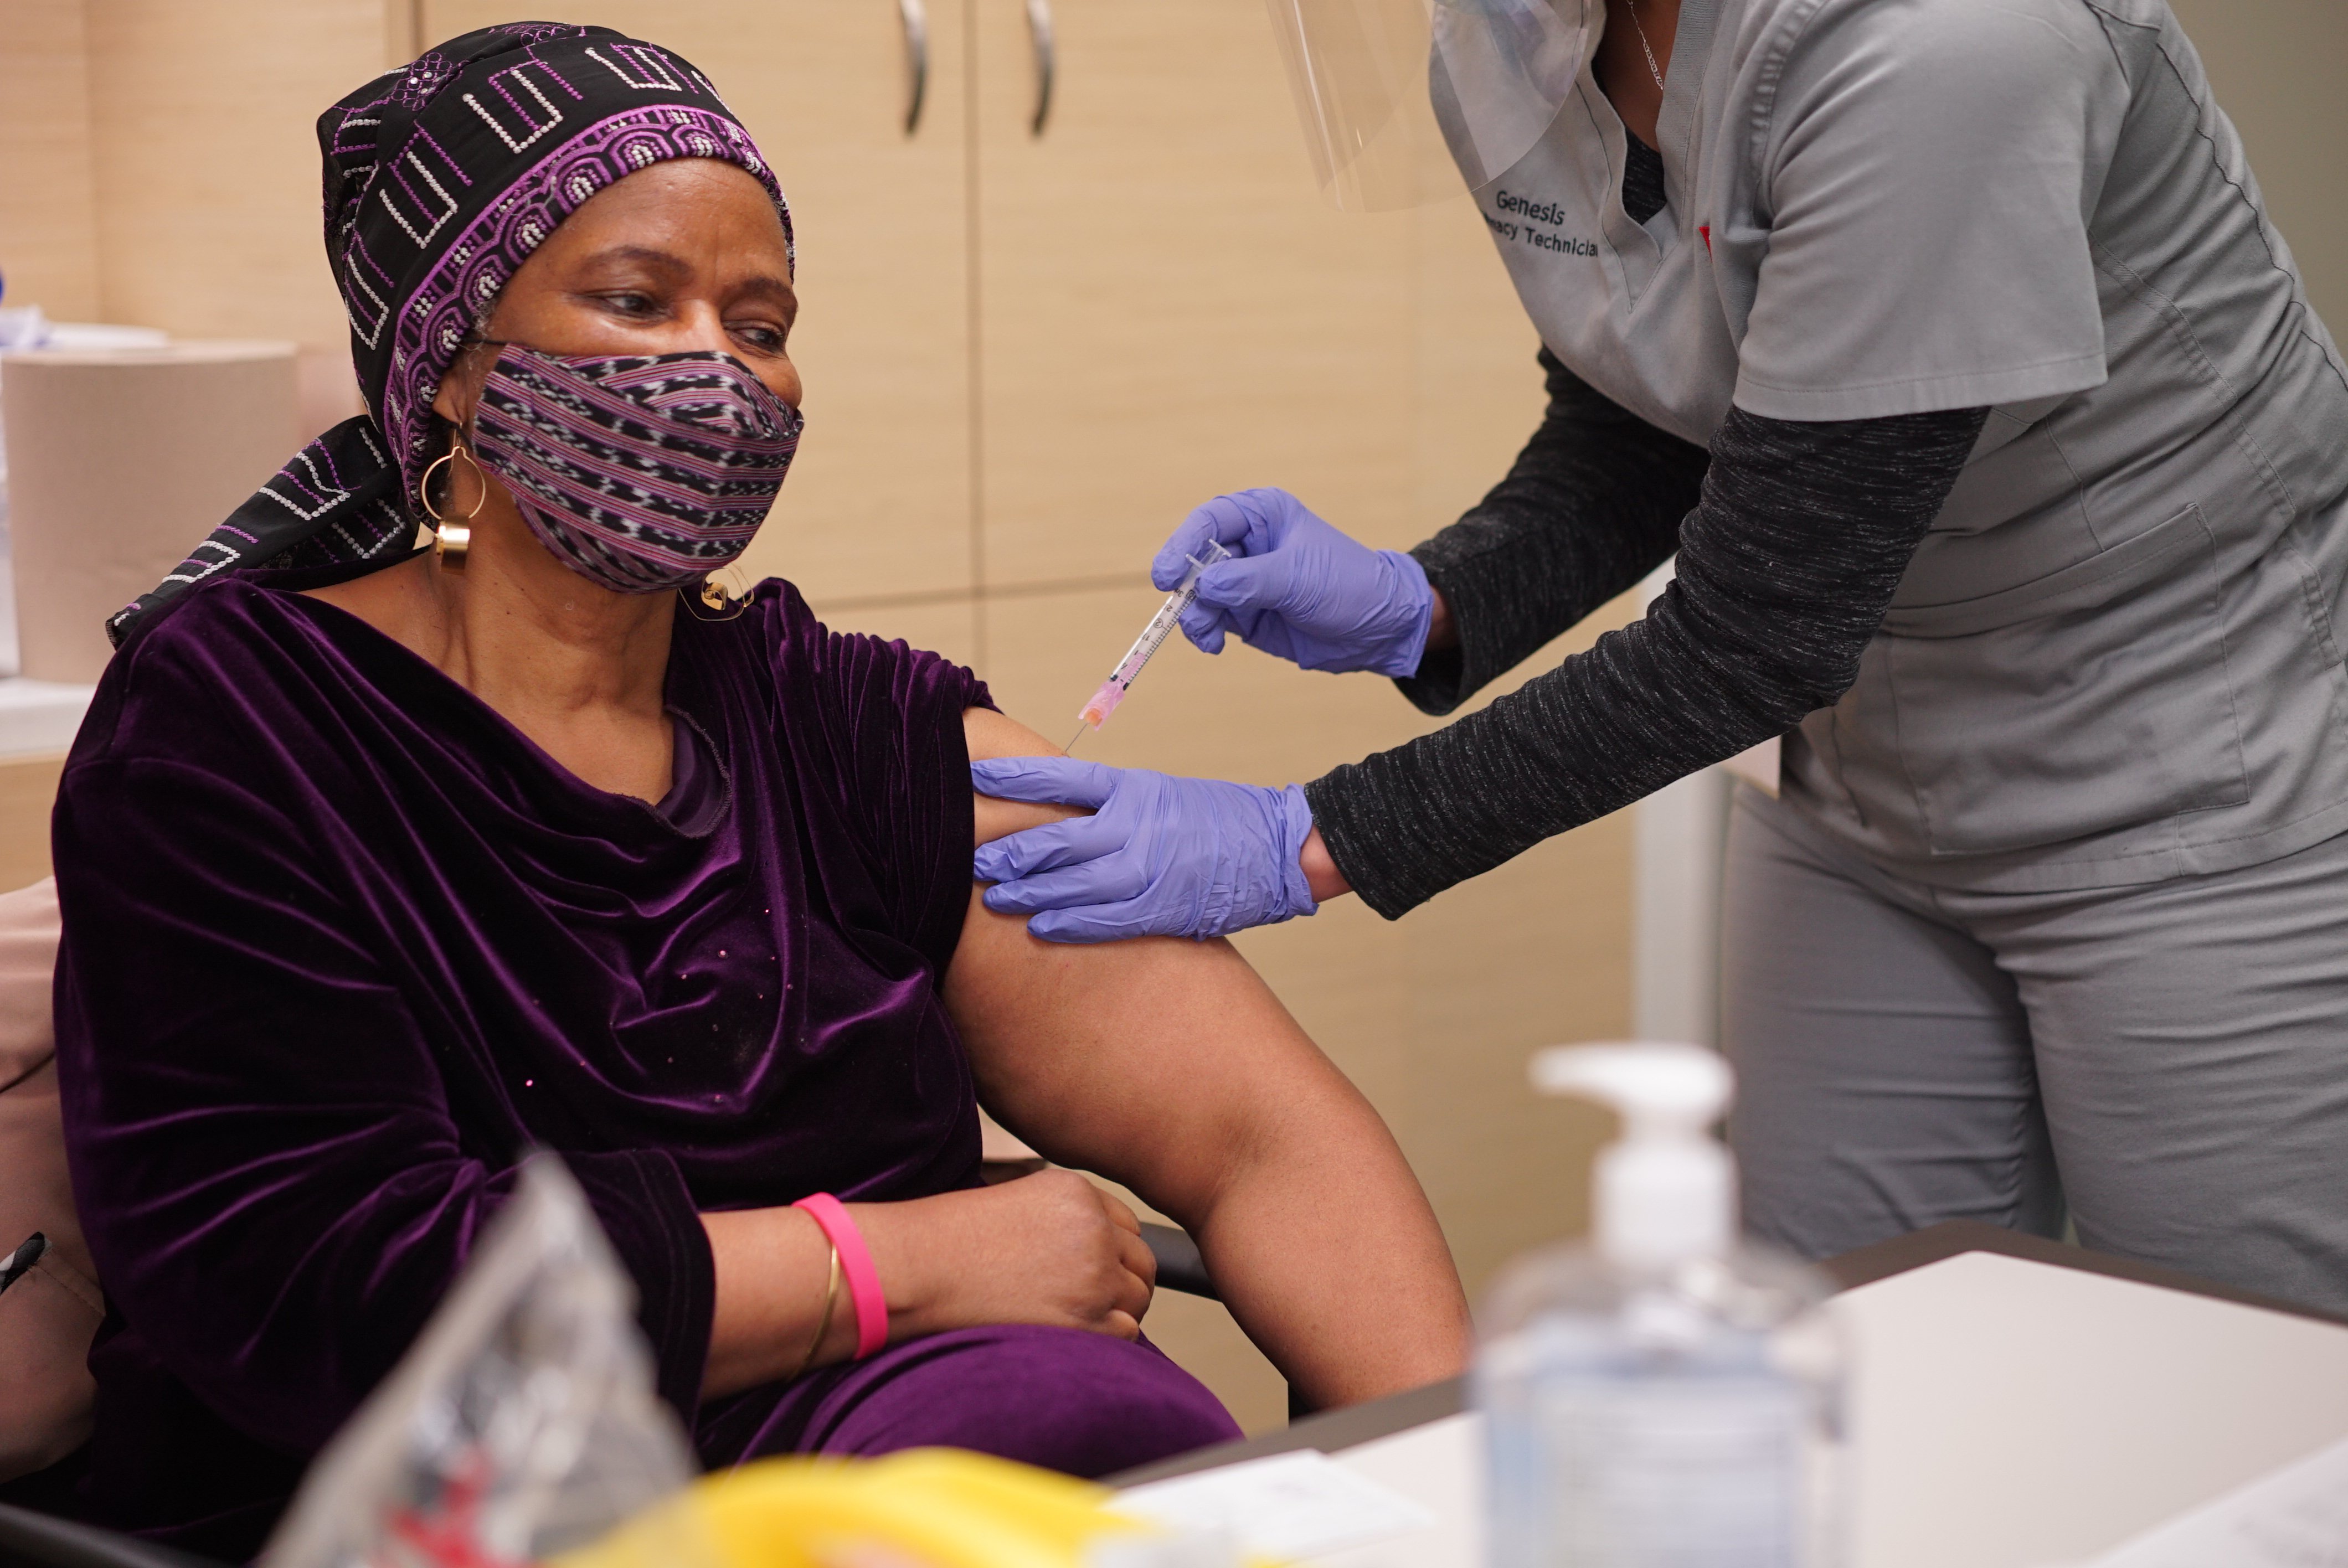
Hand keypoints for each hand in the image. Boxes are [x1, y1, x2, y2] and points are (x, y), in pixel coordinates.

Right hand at [861, 1171, 1155, 1340]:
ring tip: (1063, 1317)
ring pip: (1136, 1300)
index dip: (1110, 1252)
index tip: (1085, 1270)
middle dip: (1119, 1283)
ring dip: (1111, 1312)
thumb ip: (1064, 1221)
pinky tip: (1061, 1333)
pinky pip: (1123, 1334)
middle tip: (1079, 1300)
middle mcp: (1095, 1229)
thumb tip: (1096, 1256)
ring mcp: (1095, 1276)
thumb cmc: (949, 1241)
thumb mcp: (1015, 1203)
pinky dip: (1101, 1339)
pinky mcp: (1087, 1321)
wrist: (916, 1270)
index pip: (1128, 1227)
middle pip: (1141, 1263)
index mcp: (1078, 1192)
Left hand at [970, 757, 1316, 941]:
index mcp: (1133, 789)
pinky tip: (1040, 927)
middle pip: (1054, 839)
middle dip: (1007, 852)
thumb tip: (1060, 818)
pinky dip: (1067, 923)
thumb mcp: (1162, 796)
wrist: (1281, 847)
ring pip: (1070, 883)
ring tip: (994, 899)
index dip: (1013, 778)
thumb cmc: (1220, 821)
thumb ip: (1113, 806)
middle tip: (968, 860)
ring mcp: (1146, 869)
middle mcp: (1134, 825)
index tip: (974, 778)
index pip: (1060, 778)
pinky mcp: (1160, 908)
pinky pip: (1102, 919)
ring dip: (1027, 894)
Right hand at [1153, 488, 1434, 675]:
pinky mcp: (1243, 613)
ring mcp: (1242, 581)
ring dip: (1194, 615)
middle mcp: (1247, 545)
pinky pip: (1209, 618)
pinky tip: (1213, 645)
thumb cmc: (1348, 585)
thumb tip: (1202, 587)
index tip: (1167, 575)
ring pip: (1197, 594)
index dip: (1182, 544)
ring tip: (1208, 636)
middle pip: (1195, 559)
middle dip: (1185, 586)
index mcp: (1263, 516)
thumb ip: (1248, 581)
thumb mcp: (1299, 578)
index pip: (1209, 521)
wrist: (1377, 629)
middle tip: (1180, 608)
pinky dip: (1204, 632)